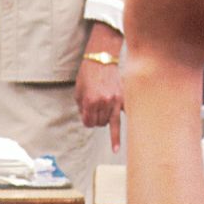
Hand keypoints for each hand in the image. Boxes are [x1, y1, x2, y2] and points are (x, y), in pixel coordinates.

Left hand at [77, 24, 124, 149]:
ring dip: (106, 120)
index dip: (87, 121)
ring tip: (107, 123)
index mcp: (90, 101)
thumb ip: (82, 106)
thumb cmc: (88, 72)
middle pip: (100, 123)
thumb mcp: (78, 90)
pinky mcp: (125, 98)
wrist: (103, 57)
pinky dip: (123, 127)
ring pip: (111, 122)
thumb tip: (87, 118)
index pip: (89, 122)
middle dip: (96, 119)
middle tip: (96, 110)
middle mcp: (104, 103)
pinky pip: (125, 116)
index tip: (88, 118)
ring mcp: (116, 101)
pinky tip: (118, 146)